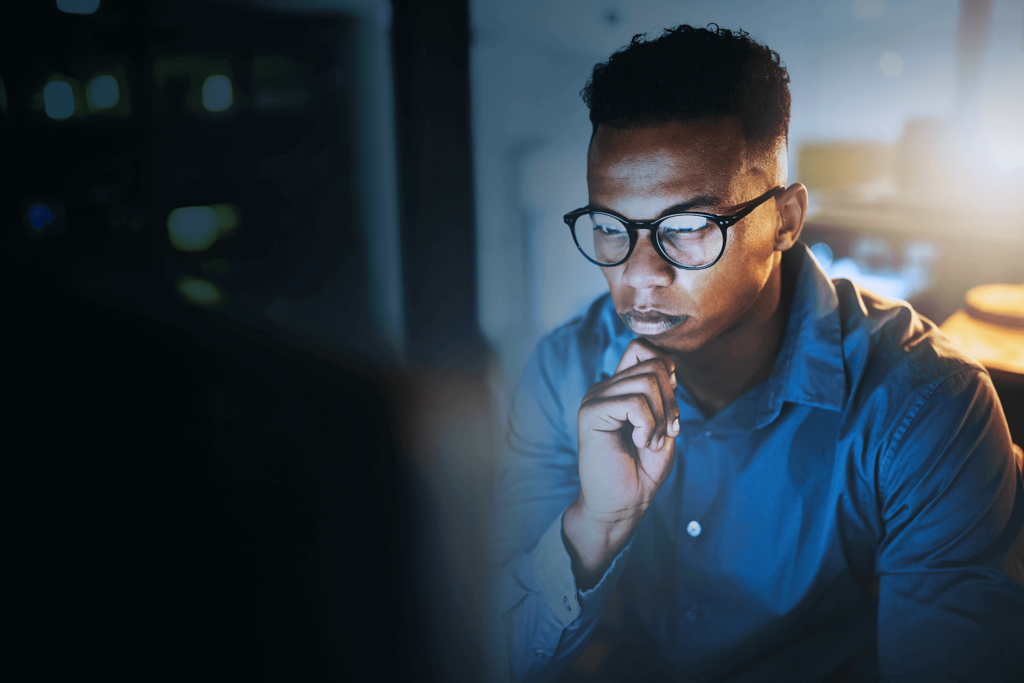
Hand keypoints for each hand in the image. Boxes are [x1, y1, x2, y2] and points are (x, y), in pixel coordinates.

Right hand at [564, 339, 679, 585]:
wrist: (623, 504)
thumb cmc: (643, 469)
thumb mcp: (663, 424)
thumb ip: (662, 393)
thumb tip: (666, 366)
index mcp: (619, 387)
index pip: (642, 348)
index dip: (666, 370)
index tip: (669, 408)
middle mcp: (604, 387)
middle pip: (653, 364)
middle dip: (671, 400)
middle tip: (666, 432)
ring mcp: (595, 398)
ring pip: (646, 382)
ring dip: (660, 416)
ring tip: (649, 441)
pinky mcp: (590, 413)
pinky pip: (634, 403)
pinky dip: (647, 425)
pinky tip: (638, 443)